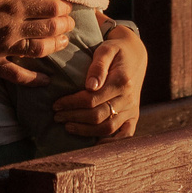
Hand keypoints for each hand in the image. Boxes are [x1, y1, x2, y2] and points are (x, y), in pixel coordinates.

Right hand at [0, 0, 72, 83]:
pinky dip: (34, 80)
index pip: (51, 7)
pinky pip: (17, 76)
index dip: (64, 7)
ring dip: (56, 47)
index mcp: (13, 6)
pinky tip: (46, 81)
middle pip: (50, 29)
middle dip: (65, 25)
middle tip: (71, 23)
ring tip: (64, 42)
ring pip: (39, 52)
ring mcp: (2, 49)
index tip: (68, 5)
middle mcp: (12, 29)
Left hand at [52, 24, 145, 140]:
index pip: (92, 100)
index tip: (56, 104)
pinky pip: (125, 134)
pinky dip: (110, 142)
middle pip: (98, 116)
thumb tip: (90, 86)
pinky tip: (93, 144)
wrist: (135, 54)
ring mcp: (132, 109)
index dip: (72, 104)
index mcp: (122, 82)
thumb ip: (98, 66)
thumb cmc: (116, 50)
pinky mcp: (134, 116)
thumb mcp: (106, 49)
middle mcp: (129, 98)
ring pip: (108, 128)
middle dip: (74, 118)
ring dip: (85, 131)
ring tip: (68, 126)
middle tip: (57, 116)